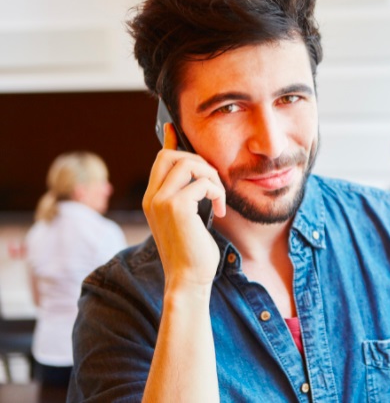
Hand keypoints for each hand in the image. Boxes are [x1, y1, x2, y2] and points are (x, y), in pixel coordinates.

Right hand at [143, 123, 226, 292]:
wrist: (189, 279)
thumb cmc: (193, 252)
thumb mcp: (188, 219)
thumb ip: (188, 197)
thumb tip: (199, 178)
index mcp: (152, 198)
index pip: (160, 159)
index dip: (170, 141)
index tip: (173, 128)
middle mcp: (152, 197)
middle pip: (171, 155)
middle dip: (199, 161)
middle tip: (213, 184)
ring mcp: (161, 201)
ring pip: (188, 164)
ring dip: (211, 177)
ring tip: (218, 198)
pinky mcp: (176, 207)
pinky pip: (202, 183)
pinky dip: (217, 192)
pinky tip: (219, 211)